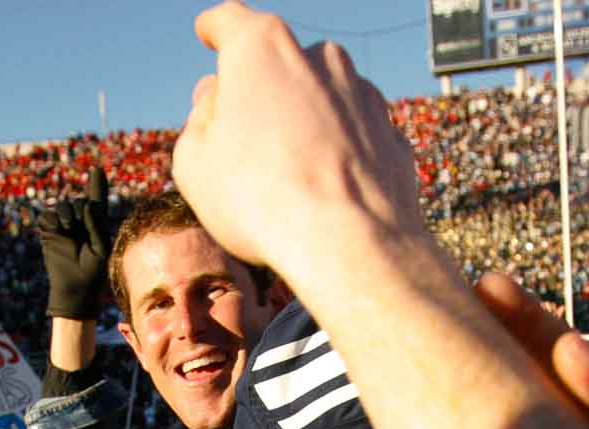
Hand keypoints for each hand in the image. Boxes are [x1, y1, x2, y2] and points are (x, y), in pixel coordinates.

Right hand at [38, 165, 112, 319]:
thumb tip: (87, 205)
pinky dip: (50, 218)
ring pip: (63, 207)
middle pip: (79, 203)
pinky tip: (57, 226)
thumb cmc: (93, 271)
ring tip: (67, 225)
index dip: (97, 183)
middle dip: (78, 208)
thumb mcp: (101, 247)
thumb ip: (97, 224)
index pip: (97, 200)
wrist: (75, 288)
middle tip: (75, 224)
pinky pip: (47, 216)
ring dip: (65, 211)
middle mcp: (80, 223)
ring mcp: (64, 227)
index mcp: (96, 224)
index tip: (96, 168)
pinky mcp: (49, 233)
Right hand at [173, 2, 421, 279]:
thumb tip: (216, 100)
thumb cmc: (262, 202)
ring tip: (285, 174)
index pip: (228, 22)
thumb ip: (200, 119)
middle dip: (259, 87)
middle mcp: (320, 57)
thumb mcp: (196, 163)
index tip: (209, 32)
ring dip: (303, 120)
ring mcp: (363, 93)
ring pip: (321, 96)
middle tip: (239, 134)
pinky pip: (352, 134)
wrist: (351, 246)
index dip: (214, 29)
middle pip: (278, 61)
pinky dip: (337, 150)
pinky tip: (324, 189)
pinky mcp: (391, 132)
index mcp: (262, 49)